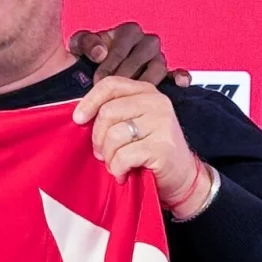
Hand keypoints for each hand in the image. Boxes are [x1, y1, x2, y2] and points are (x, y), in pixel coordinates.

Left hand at [67, 22, 190, 85]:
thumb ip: (86, 43)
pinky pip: (178, 73)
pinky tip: (178, 84)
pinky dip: (180, 77)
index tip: (98, 79)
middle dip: (125, 73)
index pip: (125, 42)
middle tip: (112, 91)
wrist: (95, 81)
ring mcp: (159, 59)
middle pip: (143, 54)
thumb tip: (100, 53)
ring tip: (131, 97)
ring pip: (159, 66)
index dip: (111, 61)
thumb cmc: (88, 61)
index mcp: (128, 32)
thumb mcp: (80, 48)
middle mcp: (147, 42)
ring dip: (145, 81)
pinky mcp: (168, 75)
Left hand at [72, 77, 215, 215]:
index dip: (90, 100)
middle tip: (102, 154)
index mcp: (147, 92)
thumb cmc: (152, 150)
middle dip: (98, 138)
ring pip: (114, 135)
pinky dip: (118, 169)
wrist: (182, 177)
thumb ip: (114, 114)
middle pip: (108, 112)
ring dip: (108, 157)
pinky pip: (123, 156)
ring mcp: (162, 123)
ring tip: (117, 164)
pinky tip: (124, 173)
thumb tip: (80, 115)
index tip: (78, 119)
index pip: (111, 84)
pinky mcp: (162, 146)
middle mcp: (157, 103)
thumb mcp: (134, 123)